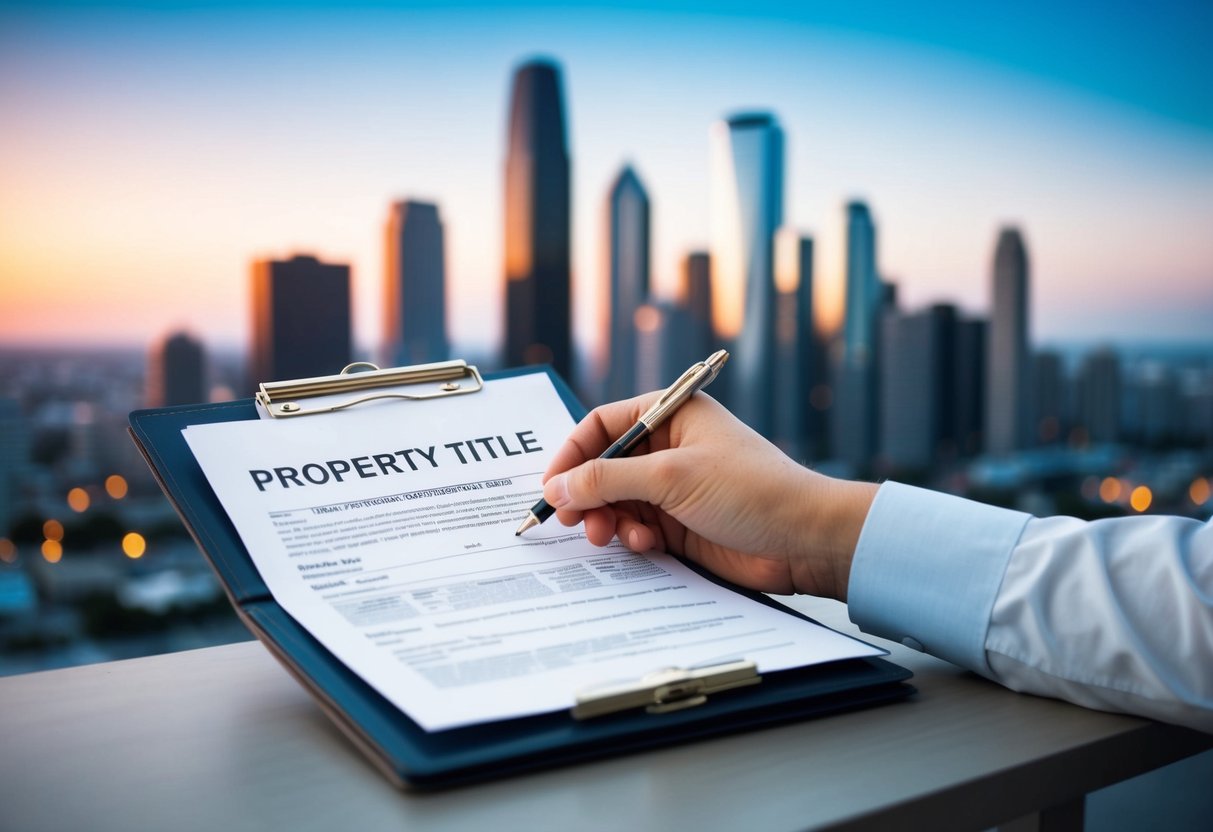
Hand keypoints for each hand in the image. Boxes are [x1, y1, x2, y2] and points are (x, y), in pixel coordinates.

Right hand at [541, 392, 877, 599]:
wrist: (803, 539)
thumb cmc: (751, 490)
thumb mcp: (671, 477)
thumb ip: (608, 479)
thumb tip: (557, 486)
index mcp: (672, 415)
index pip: (603, 424)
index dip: (573, 453)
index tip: (552, 485)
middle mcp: (670, 447)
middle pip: (605, 466)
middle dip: (587, 493)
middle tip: (572, 520)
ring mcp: (674, 487)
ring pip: (617, 501)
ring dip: (607, 519)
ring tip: (608, 535)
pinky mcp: (680, 523)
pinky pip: (637, 527)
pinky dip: (632, 537)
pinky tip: (647, 544)